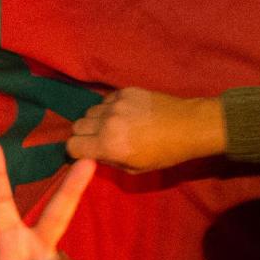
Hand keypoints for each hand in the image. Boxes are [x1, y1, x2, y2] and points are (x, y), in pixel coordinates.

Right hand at [66, 89, 223, 171]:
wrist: (187, 126)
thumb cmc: (163, 153)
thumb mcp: (134, 168)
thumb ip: (108, 161)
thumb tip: (92, 154)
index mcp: (109, 145)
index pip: (72, 145)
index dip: (77, 150)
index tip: (86, 151)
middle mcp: (107, 122)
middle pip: (77, 125)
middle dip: (85, 134)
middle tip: (100, 139)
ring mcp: (116, 104)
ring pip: (90, 111)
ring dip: (96, 120)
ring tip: (114, 126)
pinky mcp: (125, 91)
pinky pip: (105, 100)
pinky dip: (109, 108)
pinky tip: (126, 114)